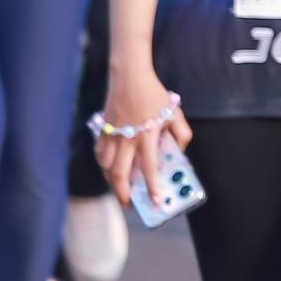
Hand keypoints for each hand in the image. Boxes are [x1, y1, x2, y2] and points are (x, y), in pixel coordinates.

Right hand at [92, 75, 188, 206]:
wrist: (129, 77)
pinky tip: (109, 169)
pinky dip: (103, 165)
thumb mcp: (175, 113)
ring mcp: (112, 135)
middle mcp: (127, 139)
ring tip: (120, 188)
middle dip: (123, 193)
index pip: (149, 168)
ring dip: (112, 181)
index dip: (152, 187)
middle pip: (120, 174)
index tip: (156, 201)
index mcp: (147, 136)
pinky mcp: (102, 130)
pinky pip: (99, 154)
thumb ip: (182, 134)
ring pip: (106, 167)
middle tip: (129, 203)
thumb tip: (179, 152)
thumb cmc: (154, 95)